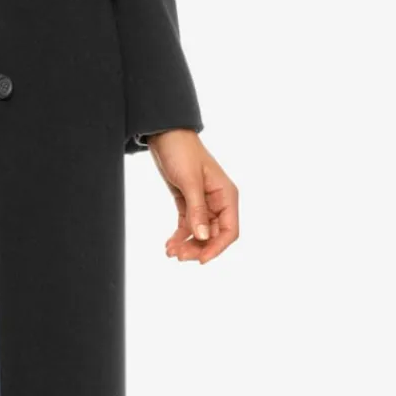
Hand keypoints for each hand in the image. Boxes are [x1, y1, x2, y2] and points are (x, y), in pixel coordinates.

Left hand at [147, 130, 238, 264]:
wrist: (165, 135)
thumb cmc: (182, 151)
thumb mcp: (189, 181)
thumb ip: (196, 209)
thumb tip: (203, 236)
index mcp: (226, 195)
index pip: (230, 230)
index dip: (217, 247)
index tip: (201, 260)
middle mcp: (218, 202)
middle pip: (214, 235)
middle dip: (198, 248)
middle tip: (178, 256)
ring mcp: (203, 203)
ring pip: (200, 233)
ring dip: (187, 244)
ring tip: (170, 252)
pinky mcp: (188, 203)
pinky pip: (188, 226)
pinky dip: (180, 236)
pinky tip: (169, 245)